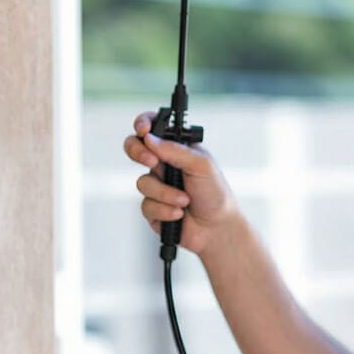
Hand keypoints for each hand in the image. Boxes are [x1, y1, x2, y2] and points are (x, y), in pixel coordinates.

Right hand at [123, 111, 240, 255]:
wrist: (217, 228)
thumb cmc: (215, 193)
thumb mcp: (202, 166)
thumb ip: (176, 151)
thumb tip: (150, 139)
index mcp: (177, 149)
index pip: (154, 128)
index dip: (143, 124)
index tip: (143, 130)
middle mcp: (164, 164)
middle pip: (135, 149)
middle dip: (137, 152)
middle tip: (152, 161)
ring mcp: (157, 186)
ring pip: (143, 182)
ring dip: (165, 193)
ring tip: (185, 200)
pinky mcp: (152, 207)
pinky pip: (146, 205)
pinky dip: (164, 209)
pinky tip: (179, 213)